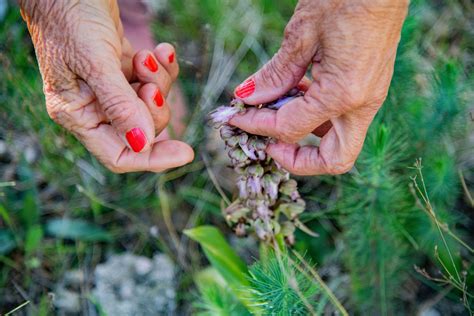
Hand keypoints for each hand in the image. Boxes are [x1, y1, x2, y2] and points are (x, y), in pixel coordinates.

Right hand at [19, 0, 193, 172]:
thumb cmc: (70, 18)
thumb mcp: (96, 63)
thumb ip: (119, 105)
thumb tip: (142, 144)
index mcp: (78, 115)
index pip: (118, 155)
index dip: (152, 159)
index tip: (186, 153)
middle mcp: (94, 107)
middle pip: (142, 129)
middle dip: (155, 105)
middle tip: (150, 80)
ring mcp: (111, 89)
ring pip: (152, 104)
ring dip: (160, 80)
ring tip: (149, 55)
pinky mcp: (125, 71)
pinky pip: (155, 81)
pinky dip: (163, 68)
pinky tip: (162, 50)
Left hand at [230, 0, 407, 174]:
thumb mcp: (301, 35)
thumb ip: (275, 75)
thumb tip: (248, 97)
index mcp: (343, 95)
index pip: (290, 129)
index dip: (257, 125)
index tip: (237, 116)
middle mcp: (362, 104)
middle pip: (334, 160)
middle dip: (297, 159)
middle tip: (269, 141)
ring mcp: (370, 97)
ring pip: (339, 141)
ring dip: (306, 134)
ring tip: (277, 107)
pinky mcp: (369, 87)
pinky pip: (342, 117)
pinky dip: (316, 114)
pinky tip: (297, 90)